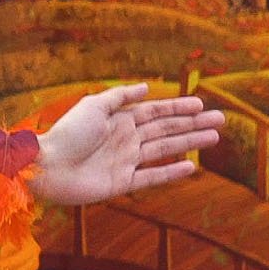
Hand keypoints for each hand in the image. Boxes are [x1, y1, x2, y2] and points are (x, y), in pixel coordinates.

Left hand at [28, 83, 224, 205]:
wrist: (47, 168)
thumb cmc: (66, 135)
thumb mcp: (93, 106)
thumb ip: (119, 96)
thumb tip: (147, 87)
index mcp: (119, 120)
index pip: (156, 111)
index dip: (178, 108)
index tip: (202, 105)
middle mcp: (125, 139)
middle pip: (166, 129)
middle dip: (193, 124)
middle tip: (221, 120)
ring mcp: (125, 161)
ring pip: (164, 150)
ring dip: (189, 143)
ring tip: (214, 138)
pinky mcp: (121, 182)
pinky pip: (151, 177)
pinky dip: (171, 172)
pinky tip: (191, 166)